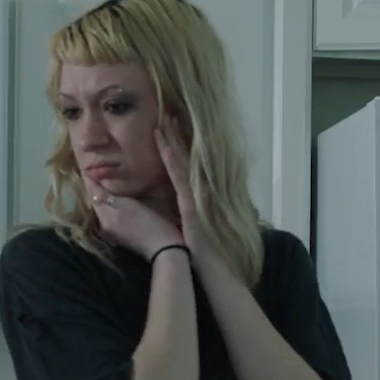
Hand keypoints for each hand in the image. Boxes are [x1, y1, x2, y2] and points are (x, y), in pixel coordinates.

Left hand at [85, 171, 183, 260]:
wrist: (164, 248)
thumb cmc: (148, 223)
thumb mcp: (127, 206)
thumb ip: (108, 197)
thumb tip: (90, 184)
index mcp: (104, 218)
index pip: (92, 195)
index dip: (90, 181)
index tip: (87, 166)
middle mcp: (104, 226)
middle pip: (96, 203)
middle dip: (95, 188)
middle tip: (95, 170)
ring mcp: (113, 231)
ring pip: (103, 209)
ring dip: (102, 196)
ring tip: (104, 180)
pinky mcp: (122, 235)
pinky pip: (111, 215)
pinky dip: (110, 205)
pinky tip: (116, 198)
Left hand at [154, 117, 218, 275]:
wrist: (215, 267)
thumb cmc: (203, 252)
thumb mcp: (194, 226)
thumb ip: (191, 210)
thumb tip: (185, 201)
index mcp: (195, 195)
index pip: (184, 165)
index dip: (178, 144)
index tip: (170, 125)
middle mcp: (198, 190)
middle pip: (185, 157)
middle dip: (176, 134)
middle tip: (166, 111)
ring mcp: (196, 195)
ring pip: (182, 161)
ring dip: (173, 139)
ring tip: (164, 118)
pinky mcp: (192, 202)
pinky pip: (179, 176)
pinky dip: (171, 159)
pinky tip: (163, 143)